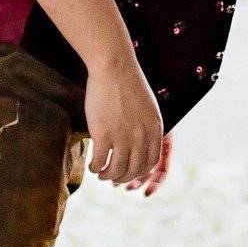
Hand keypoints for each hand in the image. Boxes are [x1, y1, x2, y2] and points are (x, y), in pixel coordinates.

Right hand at [84, 60, 169, 192]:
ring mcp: (122, 137)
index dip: (139, 172)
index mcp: (155, 130)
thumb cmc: (128, 85)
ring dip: (107, 176)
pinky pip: (99, 161)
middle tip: (112, 178)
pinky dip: (95, 168)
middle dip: (122, 178)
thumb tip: (140, 144)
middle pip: (133, 169)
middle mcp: (141, 137)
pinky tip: (92, 166)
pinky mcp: (103, 134)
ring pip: (116, 169)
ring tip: (100, 174)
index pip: (151, 162)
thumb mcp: (148, 108)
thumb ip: (146, 127)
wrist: (114, 68)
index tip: (129, 173)